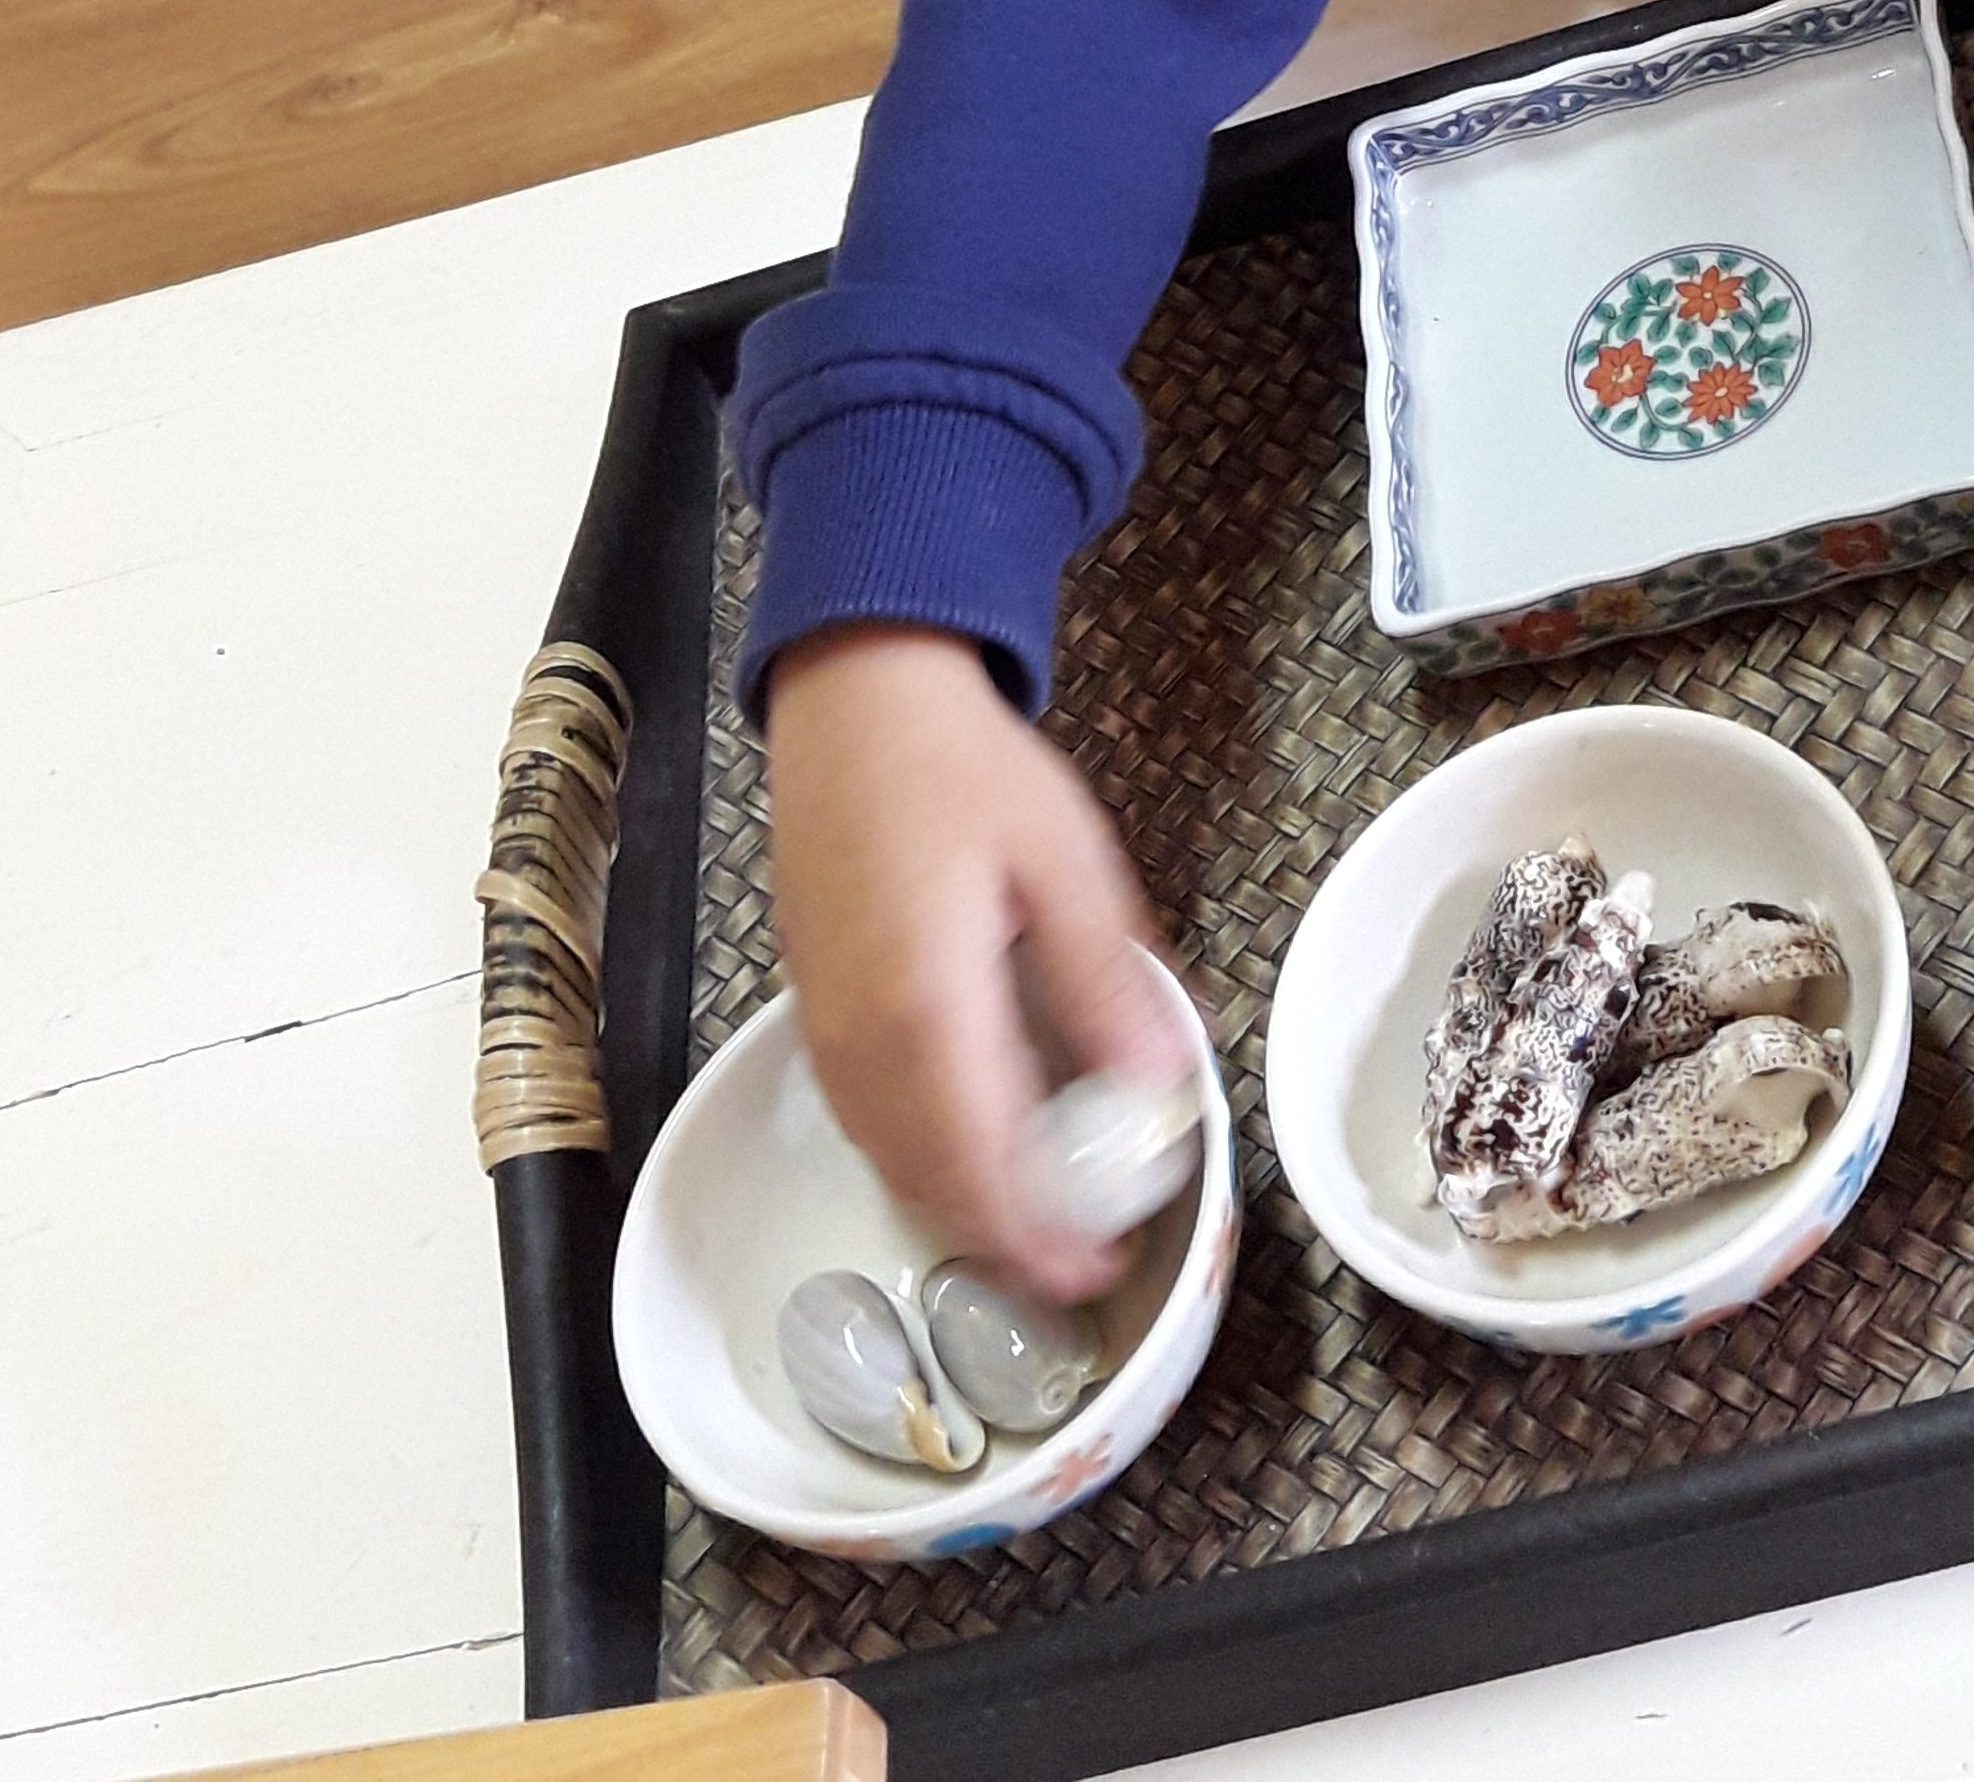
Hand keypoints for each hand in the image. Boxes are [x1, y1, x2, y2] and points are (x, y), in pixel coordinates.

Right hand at [765, 623, 1183, 1301]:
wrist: (855, 697)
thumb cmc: (963, 766)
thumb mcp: (1062, 860)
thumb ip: (1106, 983)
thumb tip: (1160, 1087)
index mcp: (928, 1011)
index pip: (984, 1171)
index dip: (1039, 1241)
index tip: (1096, 1275)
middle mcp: (862, 1040)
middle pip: (930, 1183)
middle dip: (1005, 1244)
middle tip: (1080, 1267)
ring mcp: (826, 1027)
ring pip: (890, 1160)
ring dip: (959, 1209)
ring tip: (1036, 1227)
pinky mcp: (813, 1008)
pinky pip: (864, 1120)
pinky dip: (919, 1160)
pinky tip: (969, 1153)